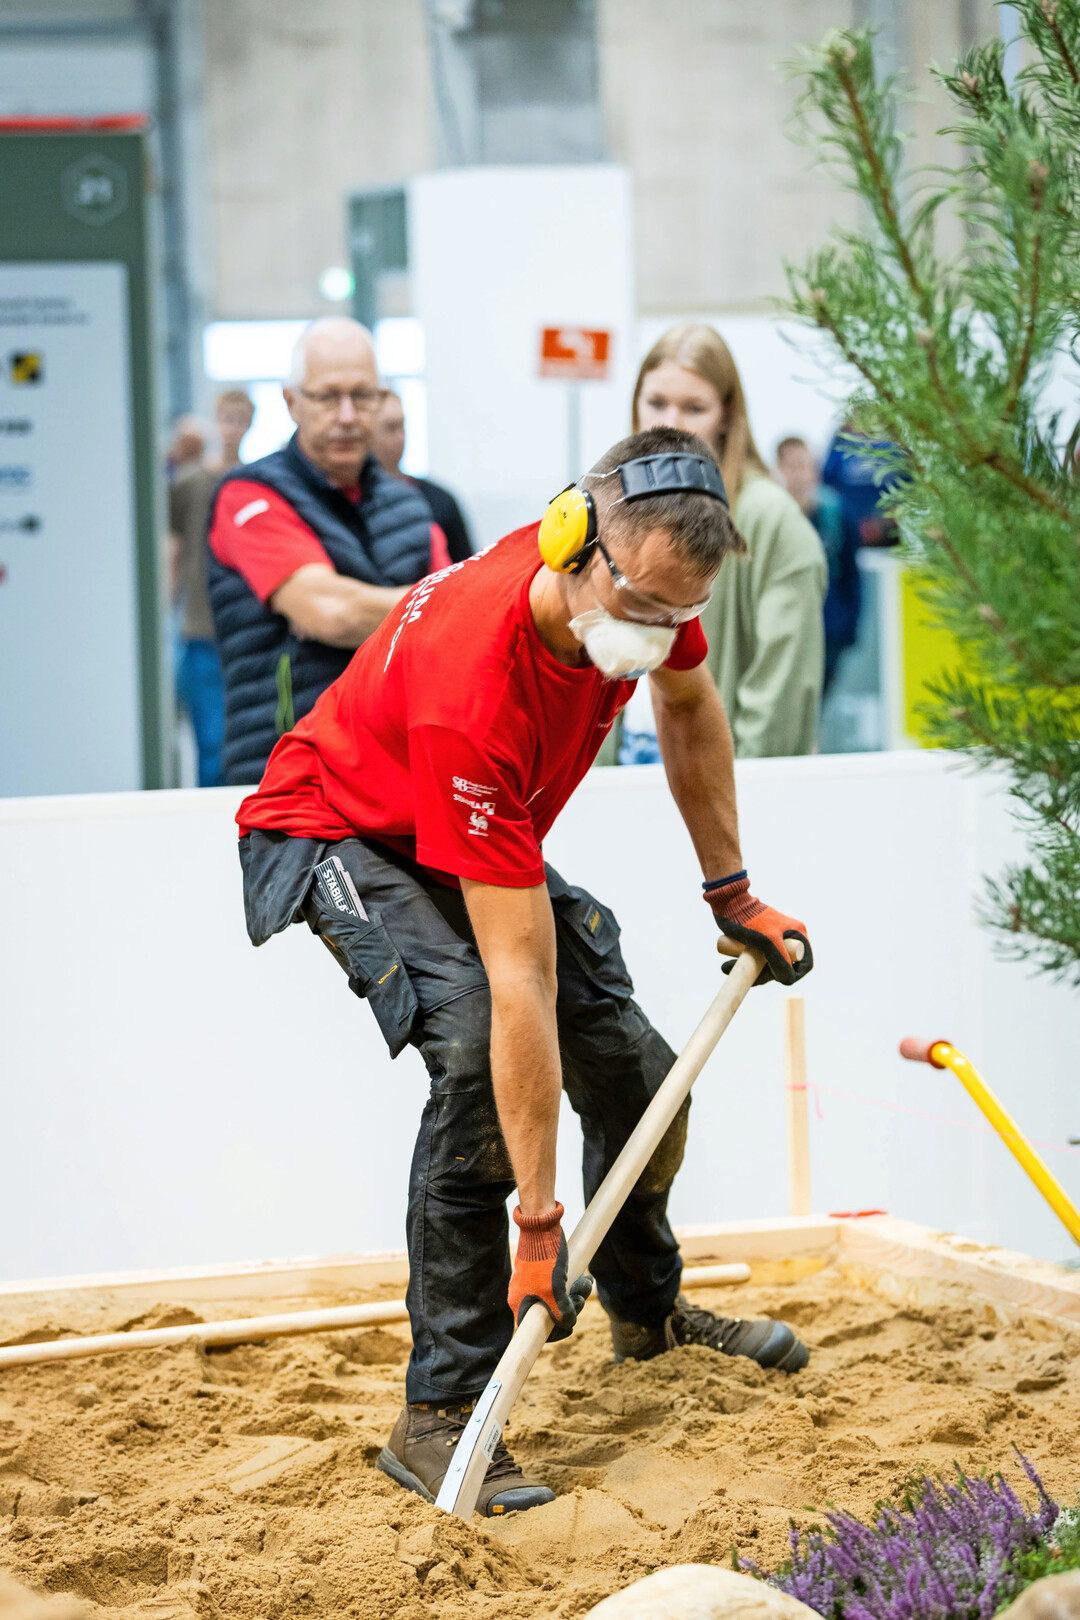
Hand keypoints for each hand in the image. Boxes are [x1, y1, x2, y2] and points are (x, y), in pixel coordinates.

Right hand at [508, 1203, 592, 1341]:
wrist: (542, 1227)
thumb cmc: (545, 1260)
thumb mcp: (554, 1291)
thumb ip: (561, 1313)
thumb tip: (568, 1324)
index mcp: (520, 1304)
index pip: (537, 1330)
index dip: (556, 1332)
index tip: (570, 1326)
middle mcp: (526, 1296)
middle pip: (551, 1315)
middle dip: (571, 1309)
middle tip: (580, 1298)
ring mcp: (535, 1284)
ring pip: (559, 1300)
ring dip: (576, 1295)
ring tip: (586, 1282)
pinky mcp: (545, 1274)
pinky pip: (561, 1288)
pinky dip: (574, 1286)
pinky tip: (585, 1278)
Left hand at [703, 871, 812, 986]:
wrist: (728, 902)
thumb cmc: (749, 919)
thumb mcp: (768, 942)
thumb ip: (781, 961)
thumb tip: (789, 980)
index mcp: (797, 934)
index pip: (804, 963)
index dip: (793, 975)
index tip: (777, 979)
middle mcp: (788, 936)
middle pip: (784, 967)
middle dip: (766, 975)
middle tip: (748, 975)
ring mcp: (773, 939)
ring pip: (767, 965)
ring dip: (751, 971)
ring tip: (726, 967)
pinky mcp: (759, 940)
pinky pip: (756, 959)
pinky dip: (745, 965)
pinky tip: (727, 965)